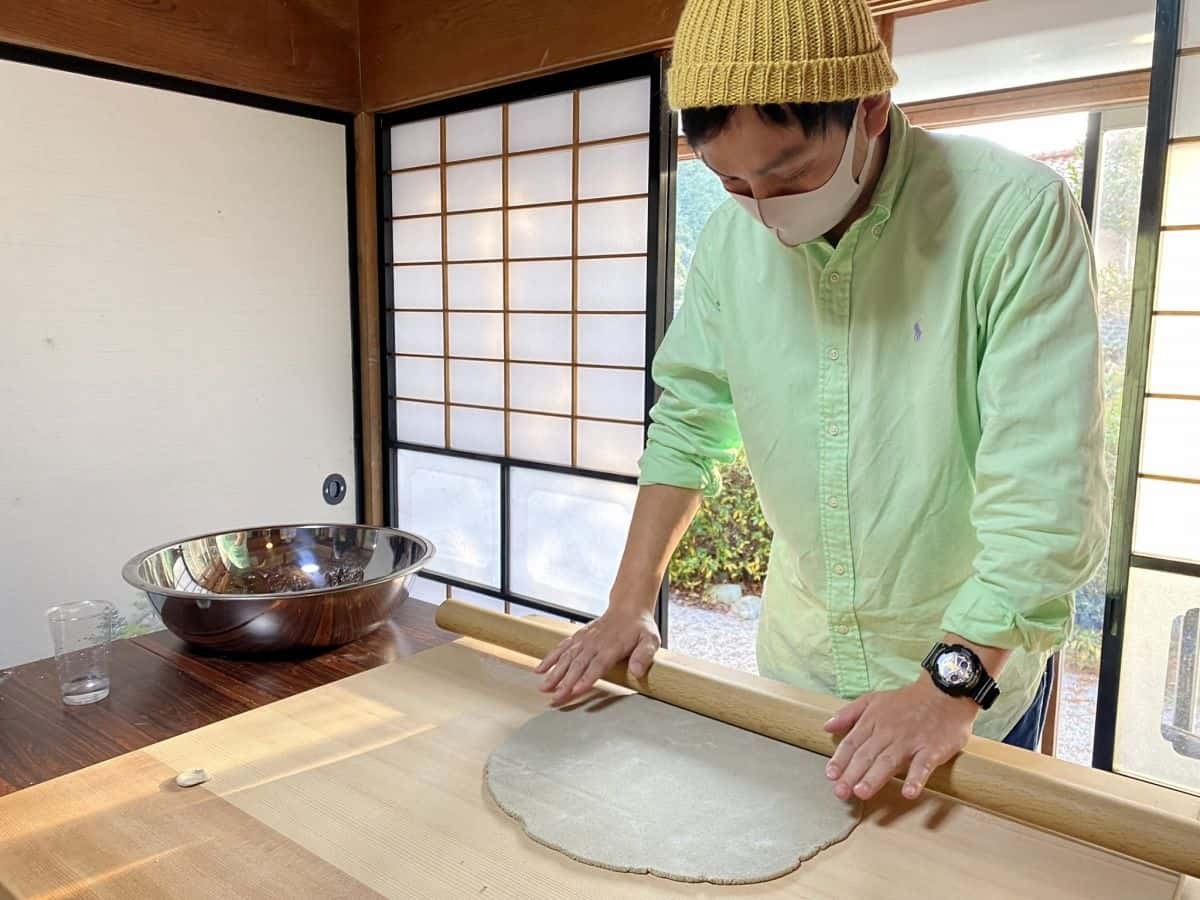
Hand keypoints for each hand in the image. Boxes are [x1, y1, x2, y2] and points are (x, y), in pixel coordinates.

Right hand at [534, 605, 659, 704]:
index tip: (575, 691)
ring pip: (567, 658)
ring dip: (554, 673)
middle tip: (555, 699)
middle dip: (565, 682)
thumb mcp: (651, 640)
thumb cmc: (640, 628)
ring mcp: (585, 640)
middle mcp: (595, 643)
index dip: (586, 678)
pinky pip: (562, 648)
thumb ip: (644, 655)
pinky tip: (540, 670)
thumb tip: (637, 671)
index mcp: (612, 647)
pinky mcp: (578, 637)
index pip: (597, 665)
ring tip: (543, 688)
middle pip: (578, 665)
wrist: (628, 607)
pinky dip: (550, 658)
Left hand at [822, 675, 976, 801]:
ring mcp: (910, 741)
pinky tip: (908, 793)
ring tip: (861, 793)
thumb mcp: (874, 700)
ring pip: (889, 761)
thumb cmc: (907, 701)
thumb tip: (826, 726)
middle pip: (866, 755)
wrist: (945, 692)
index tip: (830, 775)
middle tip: (840, 792)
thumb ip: (849, 713)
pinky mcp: (932, 749)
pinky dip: (916, 779)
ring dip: (874, 777)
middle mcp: (888, 732)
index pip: (852, 743)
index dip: (840, 760)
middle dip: (851, 774)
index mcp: (873, 721)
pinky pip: (923, 765)